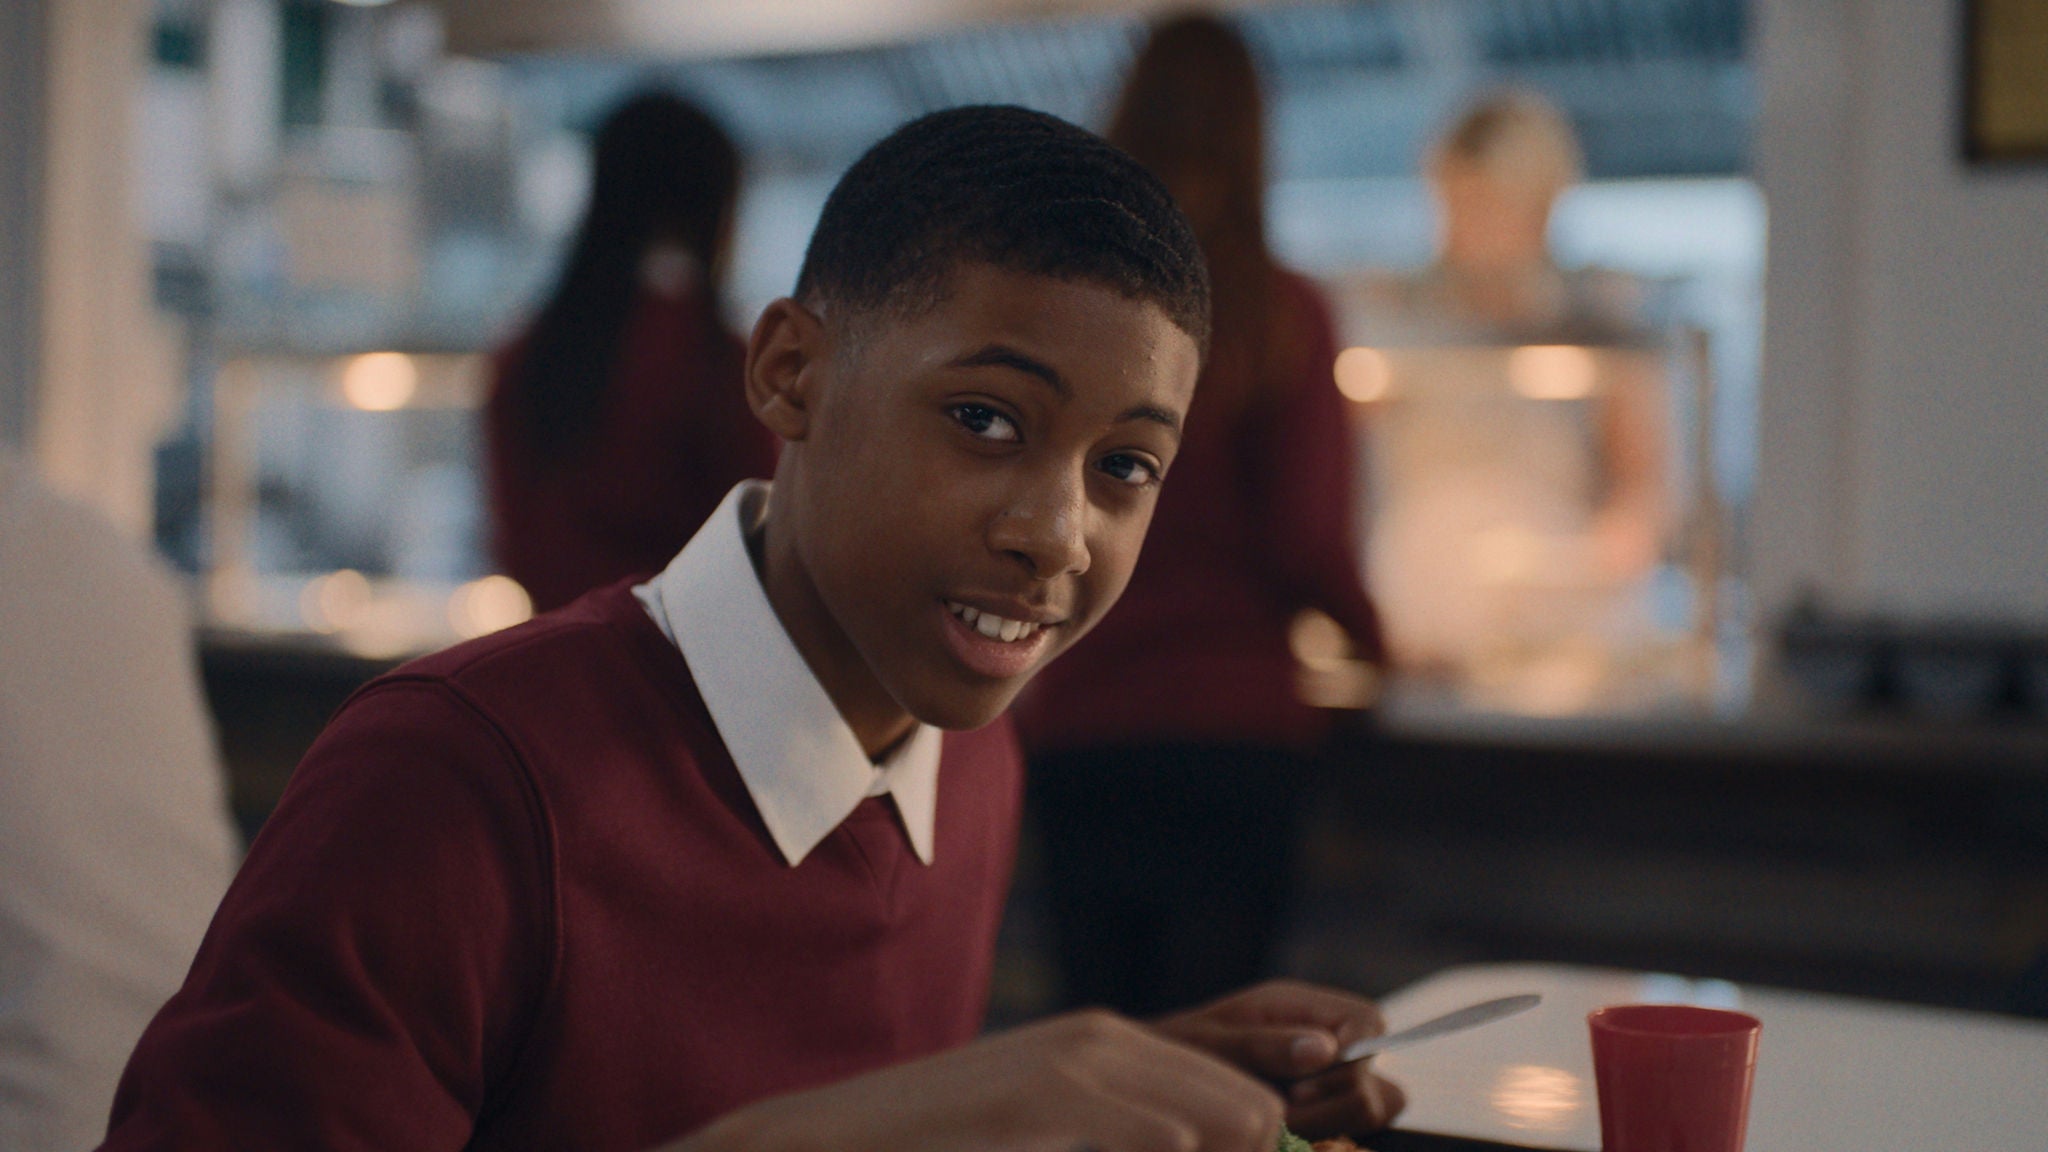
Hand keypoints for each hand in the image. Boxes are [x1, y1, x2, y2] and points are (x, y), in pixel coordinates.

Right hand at [669, 1009, 1285, 1151]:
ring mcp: (1078, 1062)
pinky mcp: (1046, 1098)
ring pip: (1232, 1126)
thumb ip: (1137, 1137)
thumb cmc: (948, 1146)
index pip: (1251, 1100)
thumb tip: (1219, 1149)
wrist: (834, 1140)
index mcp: (1117, 1044)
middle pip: (1259, 1115)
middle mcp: (1109, 1038)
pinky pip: (1168, 1141)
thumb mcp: (1052, 1132)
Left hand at [1151, 980, 1405, 1138]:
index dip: (1356, 1052)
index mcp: (1299, 1008)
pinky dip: (1323, 1135)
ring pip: (1373, 1109)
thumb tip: (1325, 1050)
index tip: (1306, 1083)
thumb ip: (1264, 1044)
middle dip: (1340, 1099)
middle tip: (1287, 1108)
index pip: (1369, 1022)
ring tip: (1281, 1124)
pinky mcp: (1317, 1118)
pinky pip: (1345, 1132)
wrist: (1151, 1089)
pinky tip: (1282, 1134)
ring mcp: (1323, 1084)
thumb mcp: (1209, 1043)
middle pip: (1380, 1074)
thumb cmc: (1174, 1052)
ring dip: (1332, 1123)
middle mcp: (1322, 1044)